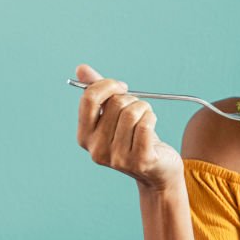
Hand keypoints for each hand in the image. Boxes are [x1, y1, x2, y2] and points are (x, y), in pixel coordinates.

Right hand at [74, 63, 183, 191]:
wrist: (157, 171)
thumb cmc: (134, 139)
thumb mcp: (113, 116)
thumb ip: (97, 93)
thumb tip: (81, 68)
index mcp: (85, 137)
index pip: (89, 99)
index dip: (107, 85)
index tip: (121, 87)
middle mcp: (97, 150)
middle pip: (115, 104)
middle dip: (131, 99)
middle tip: (137, 108)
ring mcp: (118, 158)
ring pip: (132, 113)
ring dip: (144, 108)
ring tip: (146, 116)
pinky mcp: (140, 161)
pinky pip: (145, 125)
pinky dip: (151, 118)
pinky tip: (152, 124)